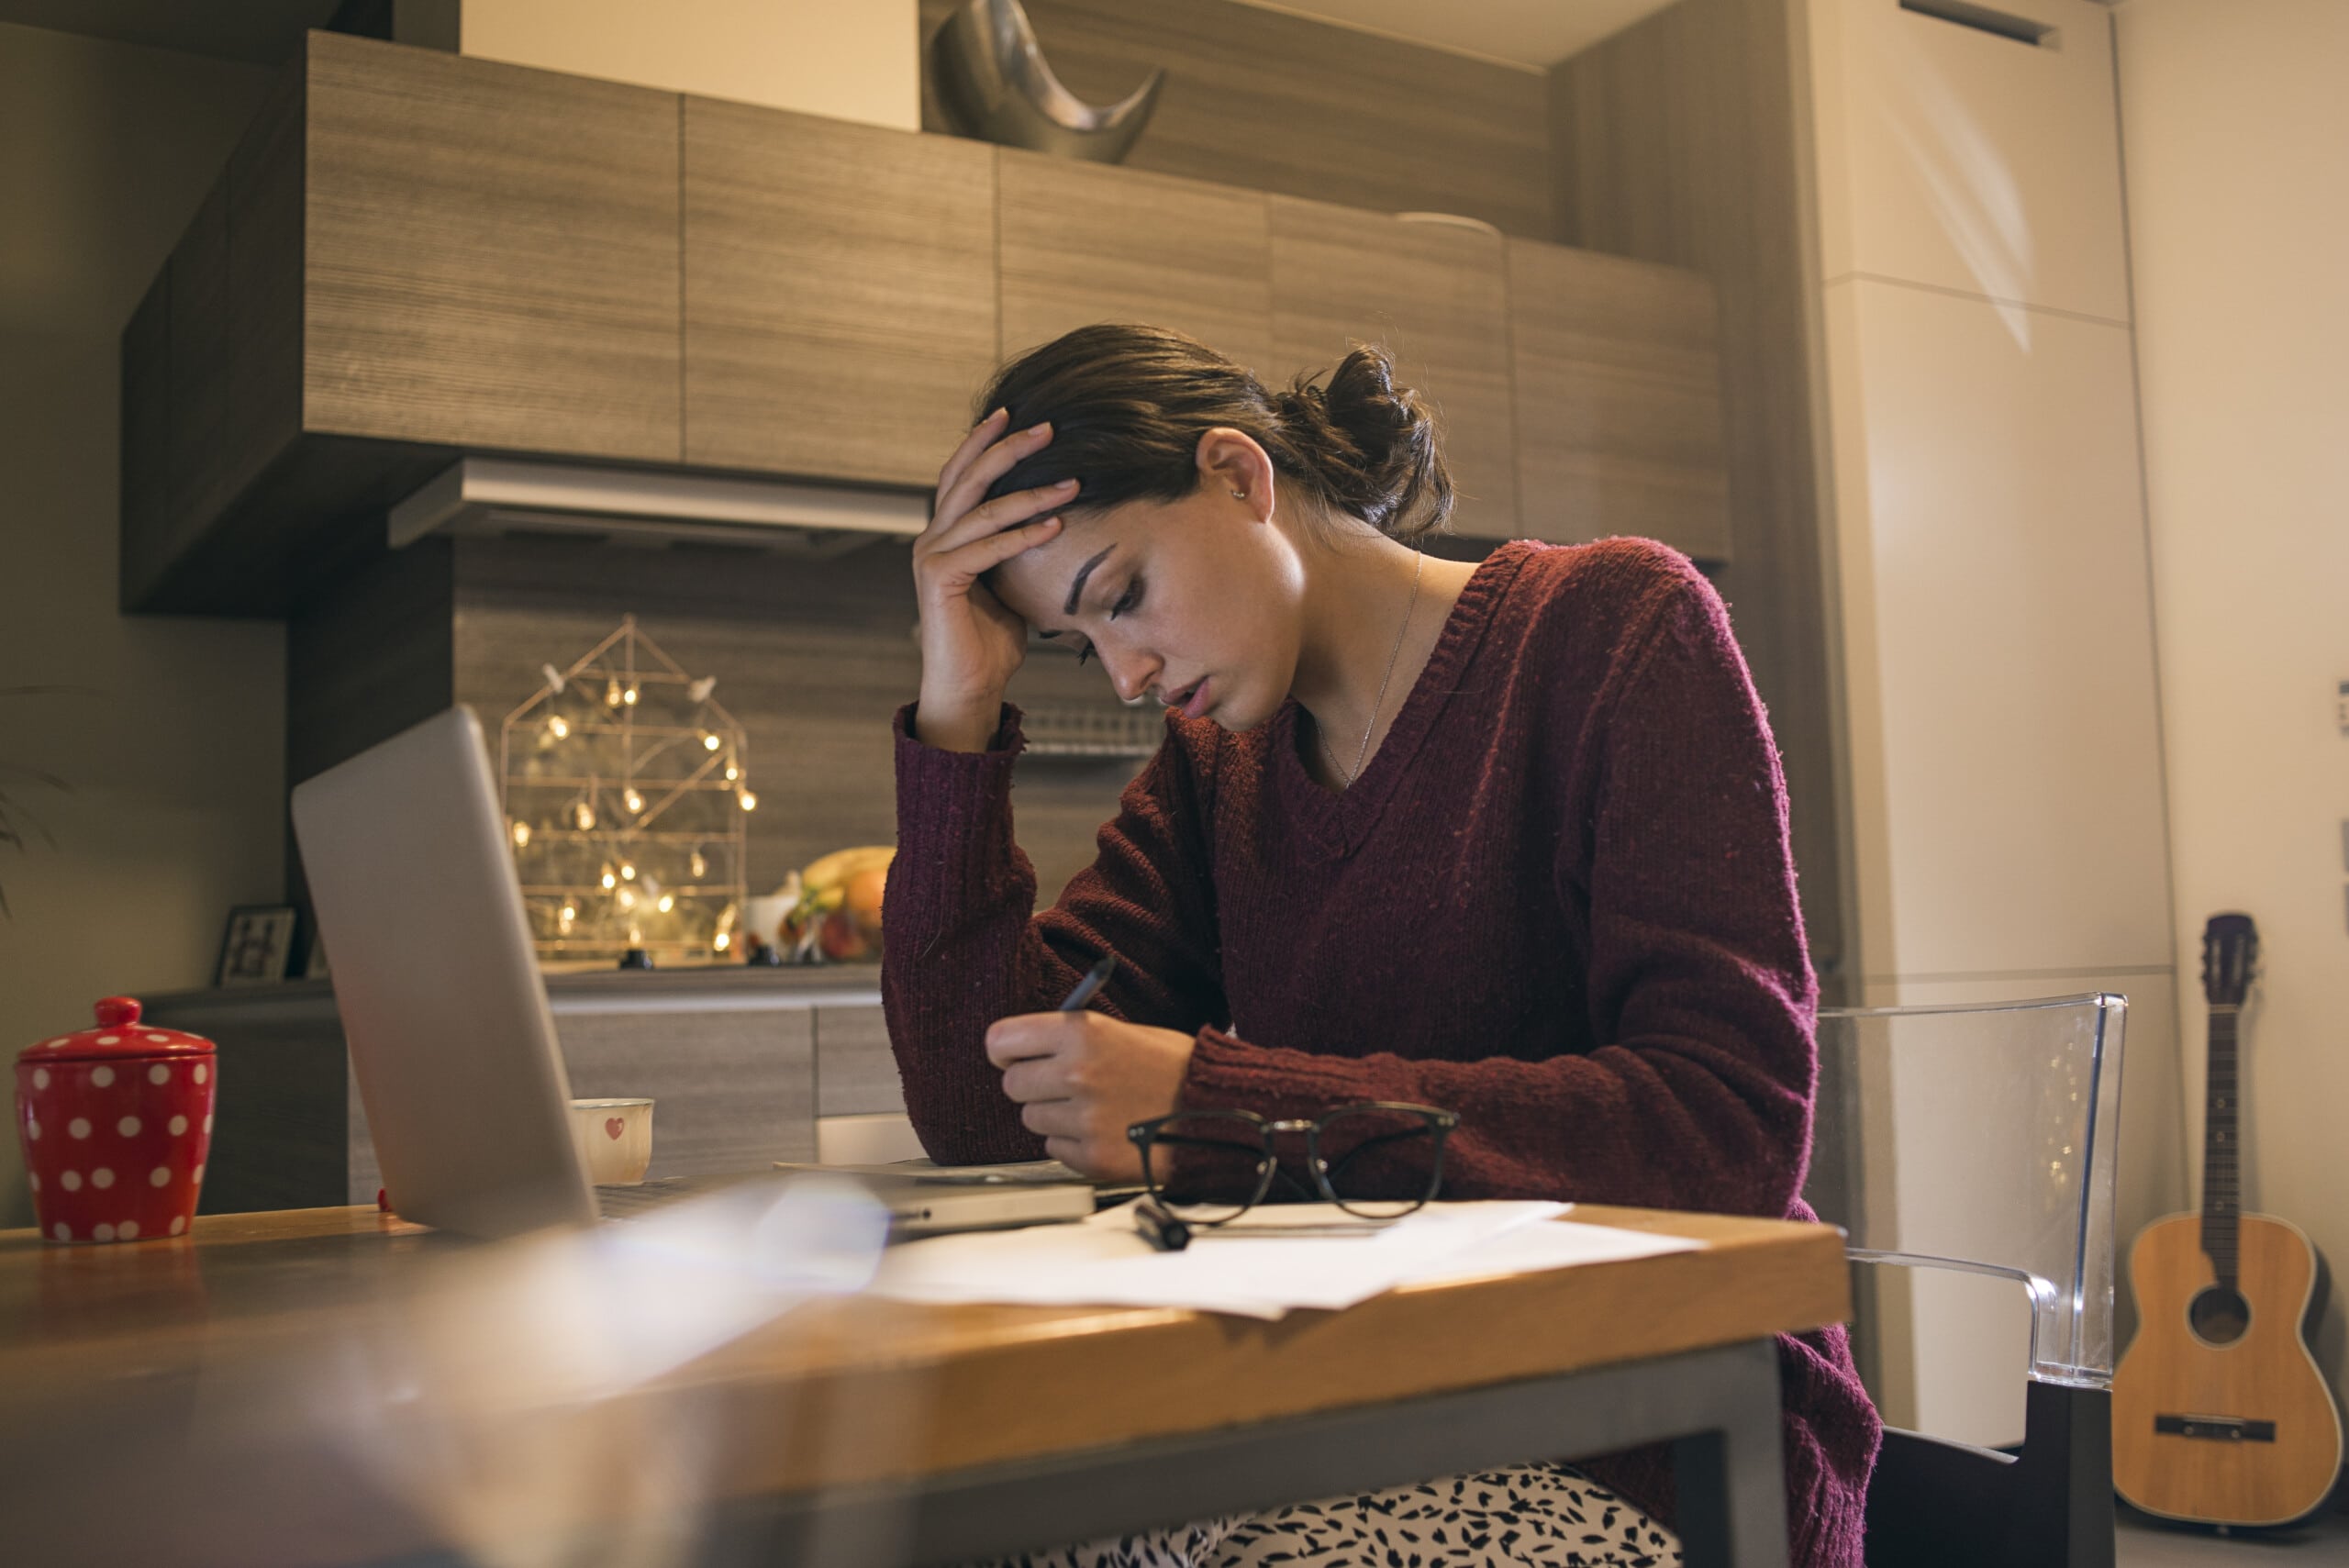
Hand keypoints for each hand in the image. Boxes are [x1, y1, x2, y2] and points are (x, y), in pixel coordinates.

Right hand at [912, 409, 1079, 750]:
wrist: (969, 687)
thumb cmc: (992, 641)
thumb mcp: (1009, 583)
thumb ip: (1015, 551)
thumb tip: (1054, 524)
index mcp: (945, 535)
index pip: (961, 475)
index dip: (984, 442)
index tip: (1016, 414)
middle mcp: (932, 539)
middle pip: (968, 478)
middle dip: (1009, 449)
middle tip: (1048, 428)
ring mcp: (932, 557)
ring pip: (983, 510)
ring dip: (1031, 493)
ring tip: (1071, 481)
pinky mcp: (940, 580)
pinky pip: (988, 548)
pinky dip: (1023, 535)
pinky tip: (1056, 525)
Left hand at [985, 1010, 1195, 1180]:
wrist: (1219, 1112)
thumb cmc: (1177, 1068)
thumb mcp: (1125, 1031)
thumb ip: (1073, 1037)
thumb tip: (1027, 1047)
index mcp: (1082, 1033)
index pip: (1002, 1041)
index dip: (1006, 1050)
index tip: (1012, 1056)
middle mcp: (1077, 1074)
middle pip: (1012, 1084)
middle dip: (1032, 1085)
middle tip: (1062, 1084)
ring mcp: (1083, 1119)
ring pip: (1031, 1119)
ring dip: (1054, 1115)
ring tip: (1095, 1107)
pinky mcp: (1092, 1157)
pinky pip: (1054, 1148)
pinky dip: (1073, 1143)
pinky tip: (1105, 1129)